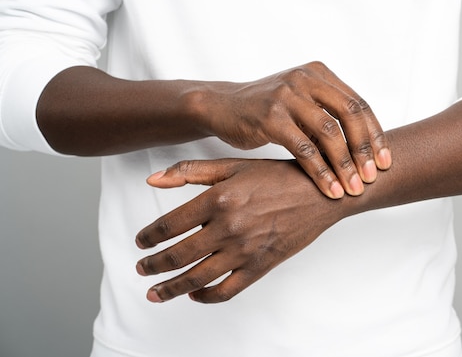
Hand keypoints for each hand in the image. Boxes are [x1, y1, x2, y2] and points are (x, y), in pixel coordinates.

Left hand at [135, 158, 346, 302]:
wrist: (320, 194)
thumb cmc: (279, 177)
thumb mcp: (234, 166)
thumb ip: (191, 172)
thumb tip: (152, 179)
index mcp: (217, 198)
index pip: (168, 225)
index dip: (149, 237)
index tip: (141, 242)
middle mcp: (227, 227)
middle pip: (177, 256)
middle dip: (153, 266)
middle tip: (142, 268)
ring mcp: (244, 251)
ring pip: (196, 278)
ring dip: (170, 288)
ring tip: (155, 293)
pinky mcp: (260, 267)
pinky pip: (226, 291)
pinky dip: (206, 297)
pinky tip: (195, 294)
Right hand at [195, 61, 390, 197]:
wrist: (221, 106)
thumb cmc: (264, 110)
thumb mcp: (300, 105)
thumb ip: (327, 117)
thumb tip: (365, 149)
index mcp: (319, 74)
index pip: (358, 104)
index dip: (375, 134)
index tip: (386, 161)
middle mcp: (306, 79)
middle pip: (350, 115)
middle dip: (365, 149)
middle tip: (374, 176)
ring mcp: (287, 96)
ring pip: (329, 132)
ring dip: (345, 164)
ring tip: (353, 188)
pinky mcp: (270, 117)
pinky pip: (303, 148)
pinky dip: (320, 171)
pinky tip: (329, 188)